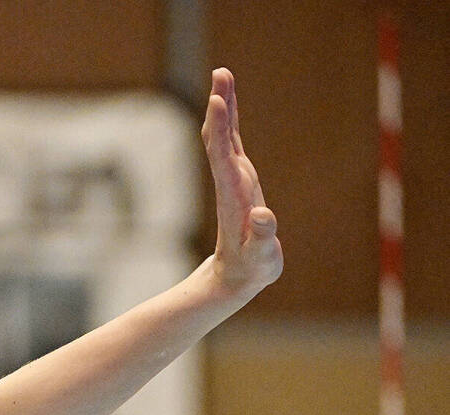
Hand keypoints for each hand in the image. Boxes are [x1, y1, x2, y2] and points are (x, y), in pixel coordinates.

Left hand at [203, 67, 282, 298]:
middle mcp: (231, 183)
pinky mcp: (240, 181)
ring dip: (224, 107)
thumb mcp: (261, 258)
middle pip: (222, 139)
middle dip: (222, 106)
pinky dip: (230, 122)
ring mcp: (234, 180)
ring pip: (225, 138)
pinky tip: (227, 103)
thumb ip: (263, 238)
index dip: (221, 128)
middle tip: (221, 74)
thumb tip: (263, 217)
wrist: (234, 276)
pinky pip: (232, 144)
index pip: (223, 158)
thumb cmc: (251, 268)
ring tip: (223, 77)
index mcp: (234, 197)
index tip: (216, 101)